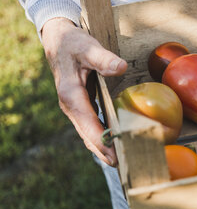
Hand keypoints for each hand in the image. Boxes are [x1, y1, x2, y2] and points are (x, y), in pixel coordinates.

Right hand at [41, 17, 126, 165]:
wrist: (59, 42)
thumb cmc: (74, 44)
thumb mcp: (87, 47)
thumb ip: (103, 58)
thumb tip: (121, 67)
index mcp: (71, 95)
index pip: (87, 123)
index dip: (101, 141)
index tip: (114, 155)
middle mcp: (70, 107)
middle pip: (88, 136)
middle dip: (104, 152)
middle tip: (125, 167)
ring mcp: (74, 110)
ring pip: (88, 135)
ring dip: (104, 149)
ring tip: (123, 163)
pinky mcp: (81, 109)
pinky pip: (91, 128)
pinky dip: (102, 139)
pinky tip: (116, 146)